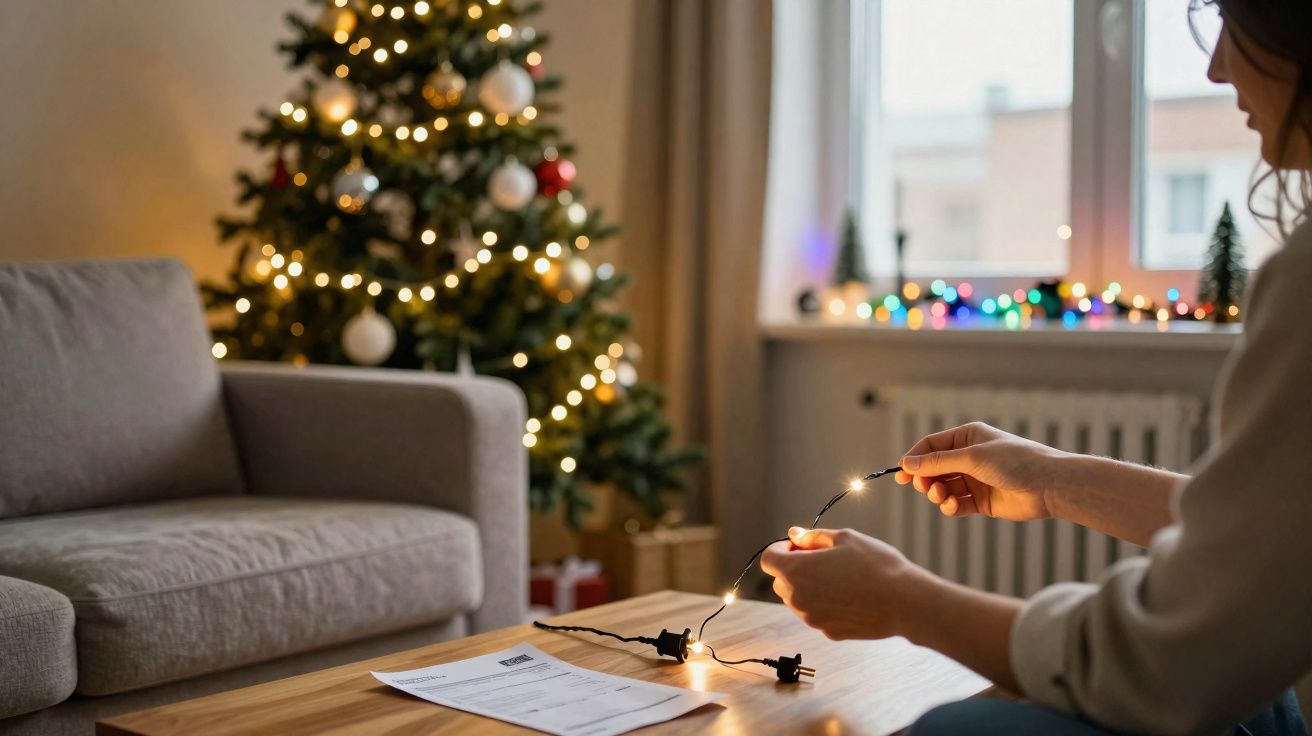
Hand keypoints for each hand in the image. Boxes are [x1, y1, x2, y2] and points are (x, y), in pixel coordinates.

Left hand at [758, 526, 934, 640]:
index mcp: (796, 571)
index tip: (802, 546)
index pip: (769, 559)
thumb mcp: (844, 539)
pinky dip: (825, 604)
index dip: (782, 548)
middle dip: (795, 568)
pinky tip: (850, 596)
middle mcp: (797, 598)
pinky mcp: (827, 632)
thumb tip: (794, 534)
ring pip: (798, 599)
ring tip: (841, 577)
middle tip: (824, 559)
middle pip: (781, 581)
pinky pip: (817, 614)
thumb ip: (813, 537)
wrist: (904, 602)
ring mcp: (811, 619)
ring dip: (809, 587)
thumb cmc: (876, 565)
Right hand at [896, 422, 1066, 521]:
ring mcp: (975, 480)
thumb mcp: (972, 458)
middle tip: (926, 488)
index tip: (901, 474)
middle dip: (926, 480)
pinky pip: (957, 504)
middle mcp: (969, 457)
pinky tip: (954, 508)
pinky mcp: (982, 501)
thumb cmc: (1015, 462)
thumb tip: (907, 464)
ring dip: (938, 494)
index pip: (931, 446)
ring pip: (943, 488)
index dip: (914, 459)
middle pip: (933, 469)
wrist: (1050, 485)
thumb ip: (938, 462)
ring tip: (943, 499)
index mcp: (967, 438)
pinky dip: (951, 507)